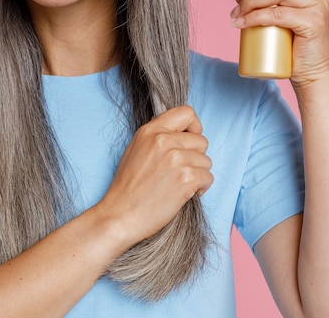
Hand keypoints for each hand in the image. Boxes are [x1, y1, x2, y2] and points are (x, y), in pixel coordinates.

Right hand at [95, 105, 212, 246]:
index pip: (186, 112)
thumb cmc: (127, 188)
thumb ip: (158, 136)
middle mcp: (163, 141)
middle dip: (196, 157)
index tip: (190, 142)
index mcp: (150, 131)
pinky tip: (183, 194)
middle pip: (201, 141)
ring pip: (207, 161)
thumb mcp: (136, 150)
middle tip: (179, 172)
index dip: (194, 127)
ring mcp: (176, 159)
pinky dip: (200, 188)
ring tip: (178, 184)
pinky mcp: (186, 179)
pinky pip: (208, 178)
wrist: (120, 215)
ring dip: (198, 174)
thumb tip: (182, 132)